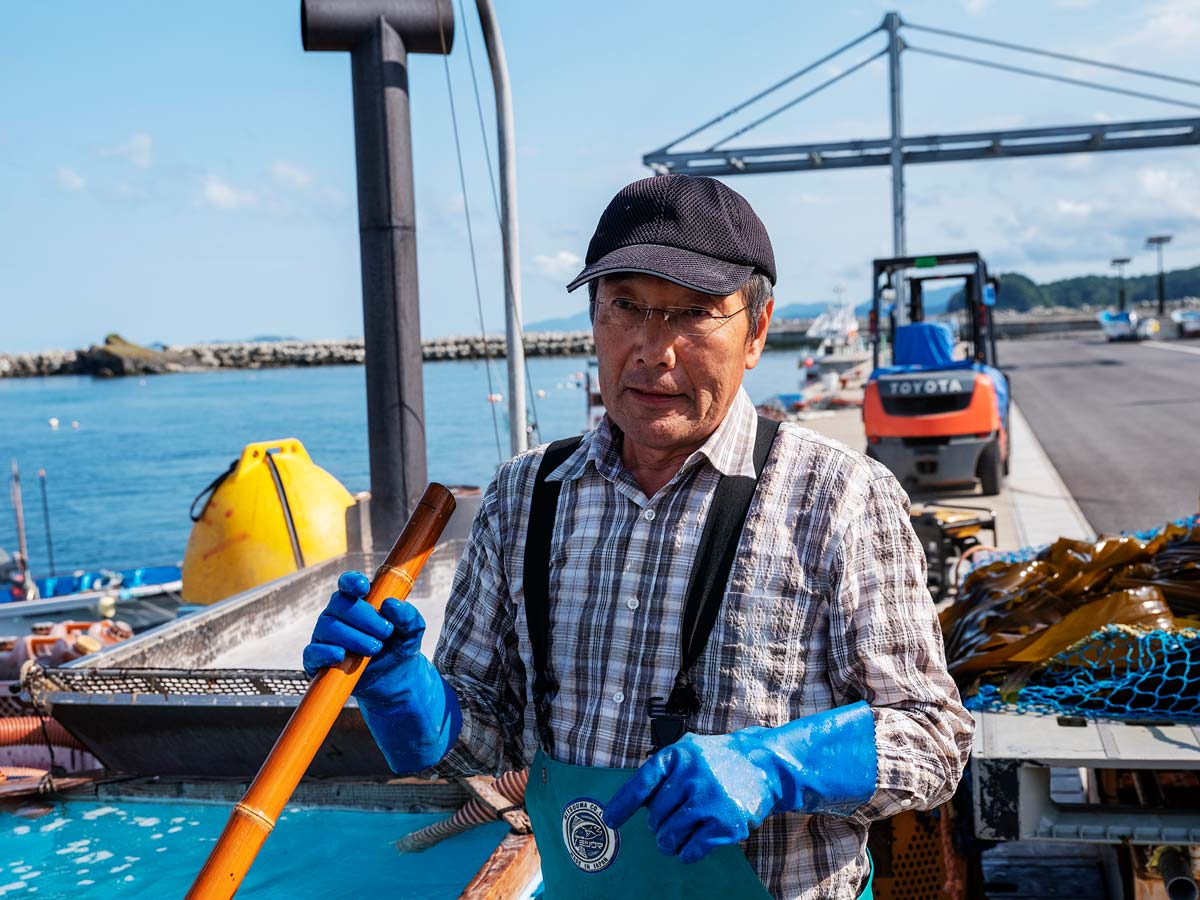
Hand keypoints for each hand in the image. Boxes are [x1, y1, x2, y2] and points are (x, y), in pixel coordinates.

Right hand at [303, 570, 460, 771]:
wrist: (397, 692)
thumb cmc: (402, 656)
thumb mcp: (414, 637)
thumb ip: (410, 618)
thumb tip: (394, 606)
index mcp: (362, 606)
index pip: (348, 586)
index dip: (351, 583)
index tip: (364, 587)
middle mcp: (341, 620)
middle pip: (339, 607)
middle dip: (361, 618)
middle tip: (383, 634)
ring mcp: (329, 641)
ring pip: (326, 628)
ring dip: (349, 635)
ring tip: (373, 649)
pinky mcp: (322, 666)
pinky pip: (312, 655)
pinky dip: (323, 653)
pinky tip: (339, 657)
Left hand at [604, 703, 876, 863]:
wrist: (763, 765)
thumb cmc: (717, 760)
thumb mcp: (688, 752)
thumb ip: (662, 772)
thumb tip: (626, 803)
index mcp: (678, 756)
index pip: (641, 784)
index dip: (621, 805)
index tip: (609, 821)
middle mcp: (692, 776)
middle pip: (655, 817)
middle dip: (659, 824)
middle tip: (671, 820)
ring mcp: (709, 801)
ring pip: (668, 837)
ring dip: (669, 842)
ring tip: (679, 834)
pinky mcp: (725, 825)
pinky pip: (690, 851)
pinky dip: (687, 852)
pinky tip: (692, 844)